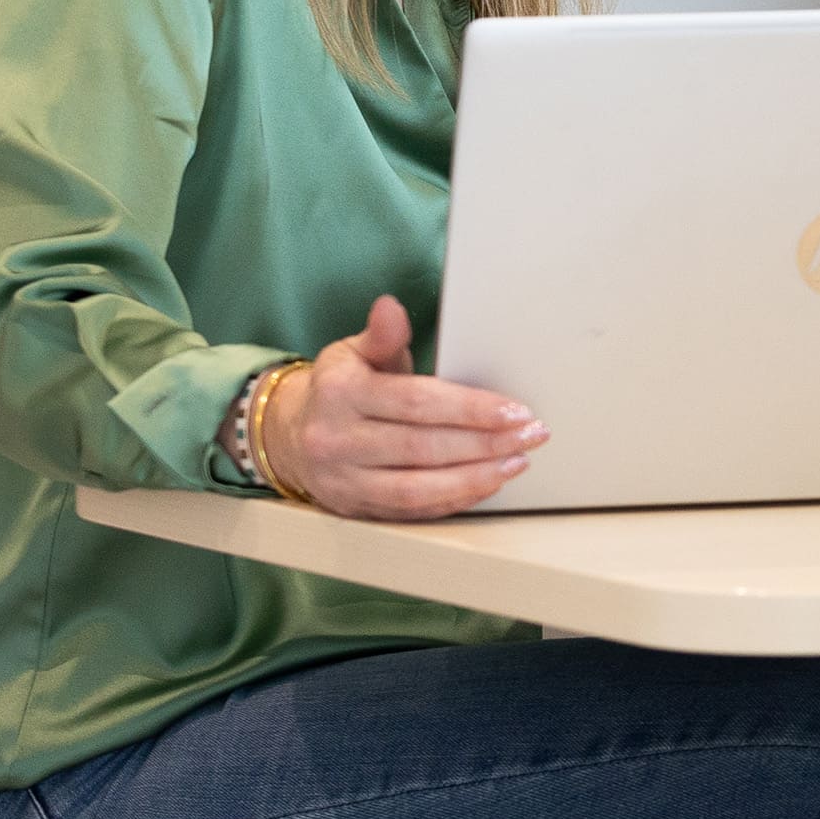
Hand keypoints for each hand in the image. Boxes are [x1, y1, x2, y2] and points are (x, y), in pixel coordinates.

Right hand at [258, 294, 545, 518]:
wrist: (288, 435)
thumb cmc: (339, 387)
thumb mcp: (354, 352)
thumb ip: (383, 335)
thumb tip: (391, 306)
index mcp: (341, 393)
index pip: (417, 402)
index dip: (471, 408)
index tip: (516, 410)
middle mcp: (336, 441)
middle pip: (422, 447)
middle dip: (485, 444)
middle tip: (531, 436)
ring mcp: (342, 481)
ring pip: (417, 488)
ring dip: (474, 478)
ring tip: (517, 463)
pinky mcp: (353, 509)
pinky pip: (409, 512)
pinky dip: (452, 501)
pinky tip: (486, 484)